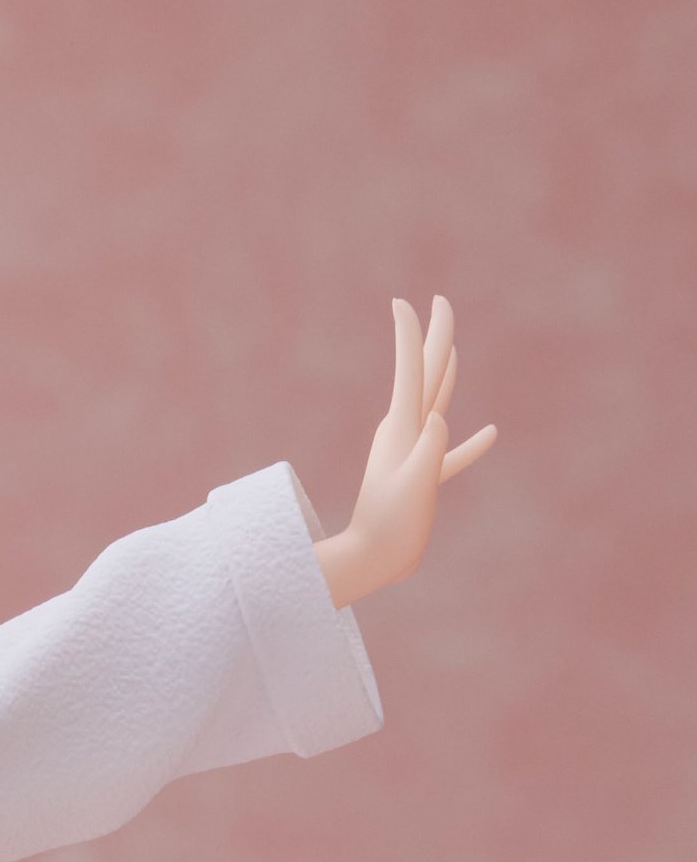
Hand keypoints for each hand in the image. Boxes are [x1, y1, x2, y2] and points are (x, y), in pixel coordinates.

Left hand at [314, 294, 497, 609]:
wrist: (372, 561)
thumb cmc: (390, 529)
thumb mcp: (412, 487)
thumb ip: (427, 451)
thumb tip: (439, 419)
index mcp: (403, 428)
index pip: (409, 370)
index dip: (409, 335)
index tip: (402, 302)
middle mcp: (406, 431)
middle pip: (426, 372)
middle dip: (435, 336)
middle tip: (440, 300)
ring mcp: (414, 451)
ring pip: (436, 400)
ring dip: (445, 371)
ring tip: (451, 345)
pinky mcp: (423, 476)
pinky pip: (450, 454)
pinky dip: (469, 444)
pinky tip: (490, 434)